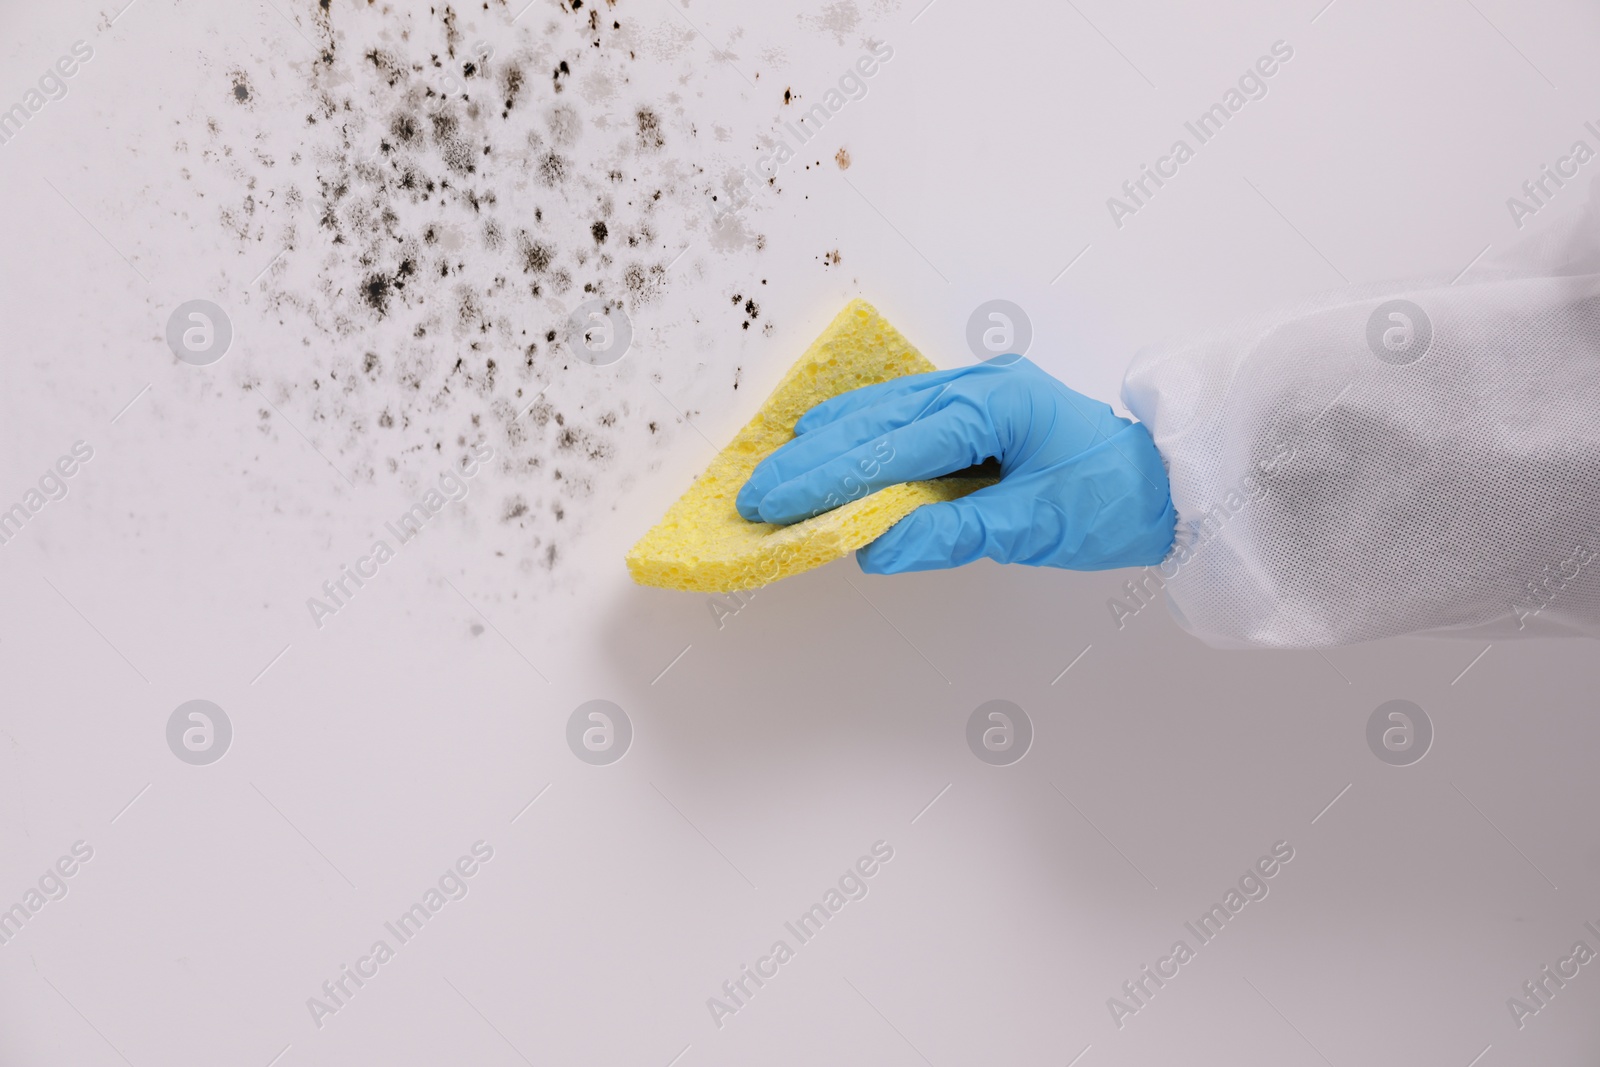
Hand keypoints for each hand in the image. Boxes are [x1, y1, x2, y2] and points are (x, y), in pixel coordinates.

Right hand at [736, 357, 1175, 572]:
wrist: (1174, 481)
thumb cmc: (1115, 501)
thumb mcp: (1036, 526)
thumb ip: (953, 534)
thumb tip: (874, 550)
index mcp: (996, 405)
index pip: (893, 446)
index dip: (828, 478)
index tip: (775, 503)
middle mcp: (980, 386)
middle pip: (877, 420)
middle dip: (812, 460)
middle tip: (755, 494)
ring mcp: (978, 391)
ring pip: (885, 411)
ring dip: (829, 443)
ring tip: (777, 471)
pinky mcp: (978, 409)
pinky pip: (905, 418)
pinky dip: (861, 438)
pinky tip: (829, 447)